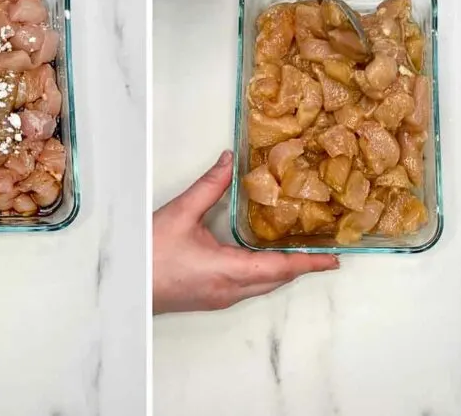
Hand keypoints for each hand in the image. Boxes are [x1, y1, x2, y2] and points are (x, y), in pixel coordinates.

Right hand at [153, 150, 338, 313]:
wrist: (127, 288)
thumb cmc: (148, 256)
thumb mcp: (179, 214)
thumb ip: (208, 187)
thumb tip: (228, 163)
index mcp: (228, 270)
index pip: (280, 267)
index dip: (309, 262)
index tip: (334, 258)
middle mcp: (230, 290)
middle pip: (276, 280)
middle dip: (301, 266)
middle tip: (322, 252)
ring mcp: (220, 297)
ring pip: (262, 286)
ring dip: (281, 271)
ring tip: (297, 253)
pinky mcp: (209, 298)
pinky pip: (247, 287)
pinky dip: (262, 274)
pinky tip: (259, 261)